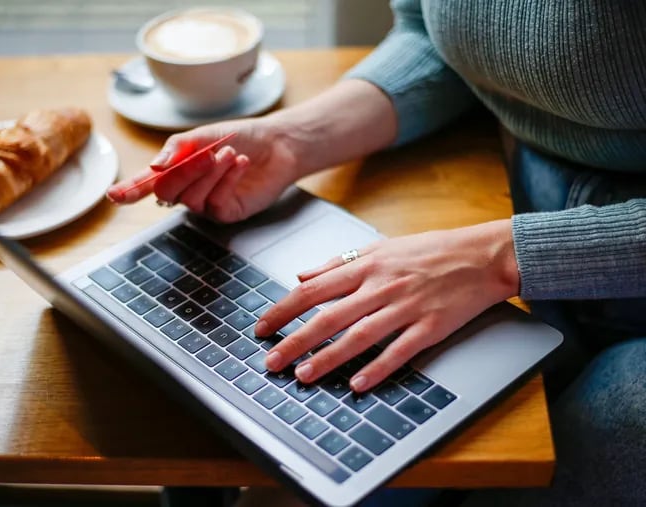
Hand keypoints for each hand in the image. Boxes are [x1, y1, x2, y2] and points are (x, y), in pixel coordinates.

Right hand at [106, 117, 305, 222]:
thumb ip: (178, 148)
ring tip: (232, 153)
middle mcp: (187, 190)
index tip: (114, 195)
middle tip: (209, 154)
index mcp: (176, 170)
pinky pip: (216, 201)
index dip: (129, 190)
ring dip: (212, 172)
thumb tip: (156, 166)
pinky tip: (242, 163)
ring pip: (192, 197)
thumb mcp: (205, 135)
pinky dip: (228, 179)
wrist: (275, 145)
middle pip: (167, 192)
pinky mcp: (226, 213)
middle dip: (186, 172)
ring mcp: (205, 204)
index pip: (147, 183)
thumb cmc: (239, 137)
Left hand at [255, 220, 518, 391]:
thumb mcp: (380, 246)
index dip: (284, 310)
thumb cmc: (429, 251)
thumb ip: (337, 262)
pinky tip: (357, 384)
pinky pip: (399, 350)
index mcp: (366, 265)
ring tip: (303, 376)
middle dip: (295, 341)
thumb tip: (301, 276)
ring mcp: (405, 307)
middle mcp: (380, 286)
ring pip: (359, 336)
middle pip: (328, 317)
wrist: (482, 255)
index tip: (262, 328)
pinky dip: (378, 368)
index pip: (313, 290)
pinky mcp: (430, 326)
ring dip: (328, 358)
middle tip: (271, 361)